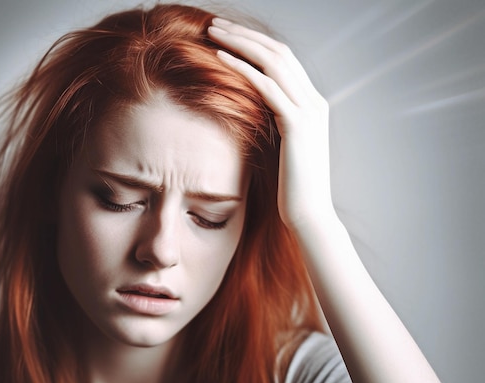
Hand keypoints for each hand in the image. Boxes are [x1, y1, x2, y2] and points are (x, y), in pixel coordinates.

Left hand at [208, 18, 334, 229]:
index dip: (254, 43)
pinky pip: (267, 87)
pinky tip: (220, 57)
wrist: (309, 214)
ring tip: (212, 32)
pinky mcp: (298, 125)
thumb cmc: (290, 187)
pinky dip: (243, 68)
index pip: (283, 60)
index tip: (226, 35)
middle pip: (278, 52)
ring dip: (240, 43)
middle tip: (214, 23)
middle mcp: (314, 101)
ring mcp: (309, 111)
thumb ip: (273, 124)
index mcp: (311, 104)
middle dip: (244, 35)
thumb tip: (250, 112)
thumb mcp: (281, 147)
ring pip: (273, 62)